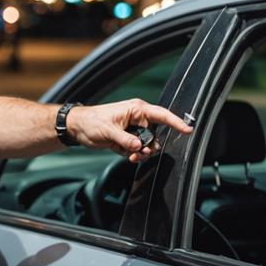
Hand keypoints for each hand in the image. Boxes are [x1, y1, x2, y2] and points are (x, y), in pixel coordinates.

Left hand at [66, 99, 191, 162]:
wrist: (77, 127)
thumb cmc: (91, 121)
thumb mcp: (108, 131)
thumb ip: (125, 140)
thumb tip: (139, 147)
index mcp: (136, 110)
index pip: (161, 115)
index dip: (176, 122)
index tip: (188, 129)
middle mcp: (137, 119)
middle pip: (156, 135)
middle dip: (151, 146)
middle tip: (140, 153)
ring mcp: (133, 130)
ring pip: (148, 145)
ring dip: (142, 153)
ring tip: (130, 156)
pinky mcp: (127, 139)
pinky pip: (138, 149)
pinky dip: (134, 155)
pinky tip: (126, 156)